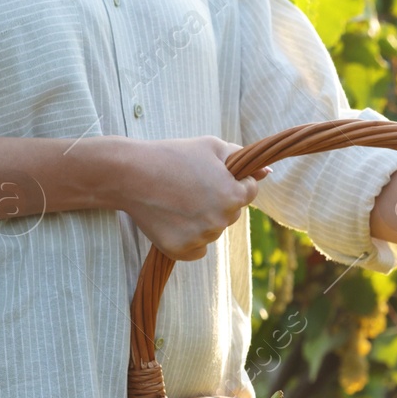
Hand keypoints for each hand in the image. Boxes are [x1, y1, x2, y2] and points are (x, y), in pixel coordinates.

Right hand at [109, 136, 268, 260]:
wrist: (129, 173)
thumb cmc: (172, 155)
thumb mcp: (211, 147)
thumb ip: (242, 159)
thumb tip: (267, 172)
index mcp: (233, 196)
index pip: (249, 192)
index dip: (232, 181)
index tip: (211, 175)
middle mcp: (221, 221)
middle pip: (231, 213)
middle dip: (217, 200)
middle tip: (189, 186)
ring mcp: (201, 238)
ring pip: (213, 231)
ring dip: (202, 219)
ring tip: (176, 200)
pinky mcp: (181, 251)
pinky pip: (197, 250)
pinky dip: (188, 238)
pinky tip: (172, 219)